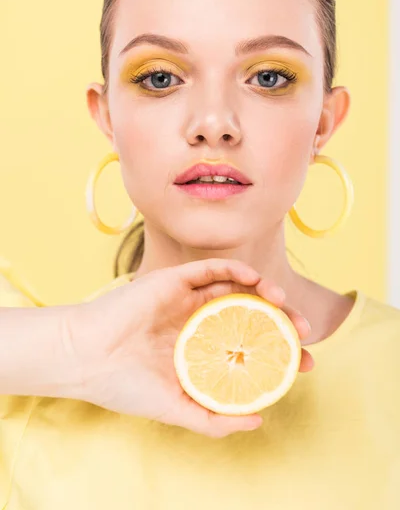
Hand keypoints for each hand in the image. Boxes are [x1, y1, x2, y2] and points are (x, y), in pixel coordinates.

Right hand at [65, 259, 313, 437]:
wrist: (87, 358)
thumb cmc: (125, 386)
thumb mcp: (175, 409)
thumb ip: (213, 419)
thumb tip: (258, 421)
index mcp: (200, 352)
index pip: (248, 349)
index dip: (280, 353)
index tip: (306, 363)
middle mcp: (197, 323)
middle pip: (249, 316)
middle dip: (281, 322)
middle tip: (304, 332)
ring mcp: (186, 301)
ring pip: (235, 289)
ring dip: (264, 292)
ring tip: (284, 304)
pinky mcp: (173, 281)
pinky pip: (210, 269)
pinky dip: (235, 270)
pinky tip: (255, 280)